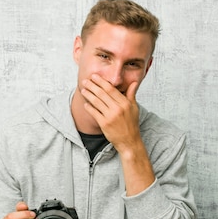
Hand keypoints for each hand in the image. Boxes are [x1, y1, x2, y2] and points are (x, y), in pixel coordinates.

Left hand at [81, 74, 155, 195]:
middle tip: (85, 81)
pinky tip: (85, 104)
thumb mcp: (134, 108)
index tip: (95, 76)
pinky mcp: (104, 124)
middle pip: (102, 93)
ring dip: (88, 95)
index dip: (101, 82)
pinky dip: (89, 107)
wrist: (129, 141)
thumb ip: (131, 94)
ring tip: (83, 90)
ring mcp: (110, 116)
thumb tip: (134, 82)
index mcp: (125, 103)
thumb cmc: (131, 124)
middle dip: (92, 86)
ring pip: (96, 102)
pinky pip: (94, 113)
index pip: (111, 89)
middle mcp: (118, 108)